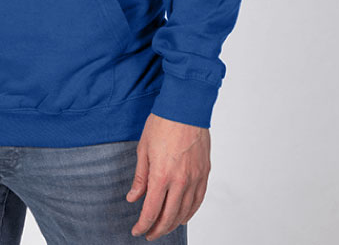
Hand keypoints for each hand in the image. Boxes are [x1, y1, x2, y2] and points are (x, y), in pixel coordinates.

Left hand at [126, 112, 209, 239]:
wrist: (185, 107)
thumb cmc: (162, 123)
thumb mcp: (143, 148)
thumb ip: (140, 177)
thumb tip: (133, 197)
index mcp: (162, 175)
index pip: (151, 211)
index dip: (143, 225)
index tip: (137, 231)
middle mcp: (180, 181)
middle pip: (169, 216)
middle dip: (157, 229)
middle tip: (149, 233)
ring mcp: (195, 178)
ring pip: (185, 212)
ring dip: (173, 224)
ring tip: (164, 227)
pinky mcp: (204, 172)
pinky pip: (198, 200)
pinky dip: (190, 212)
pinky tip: (183, 216)